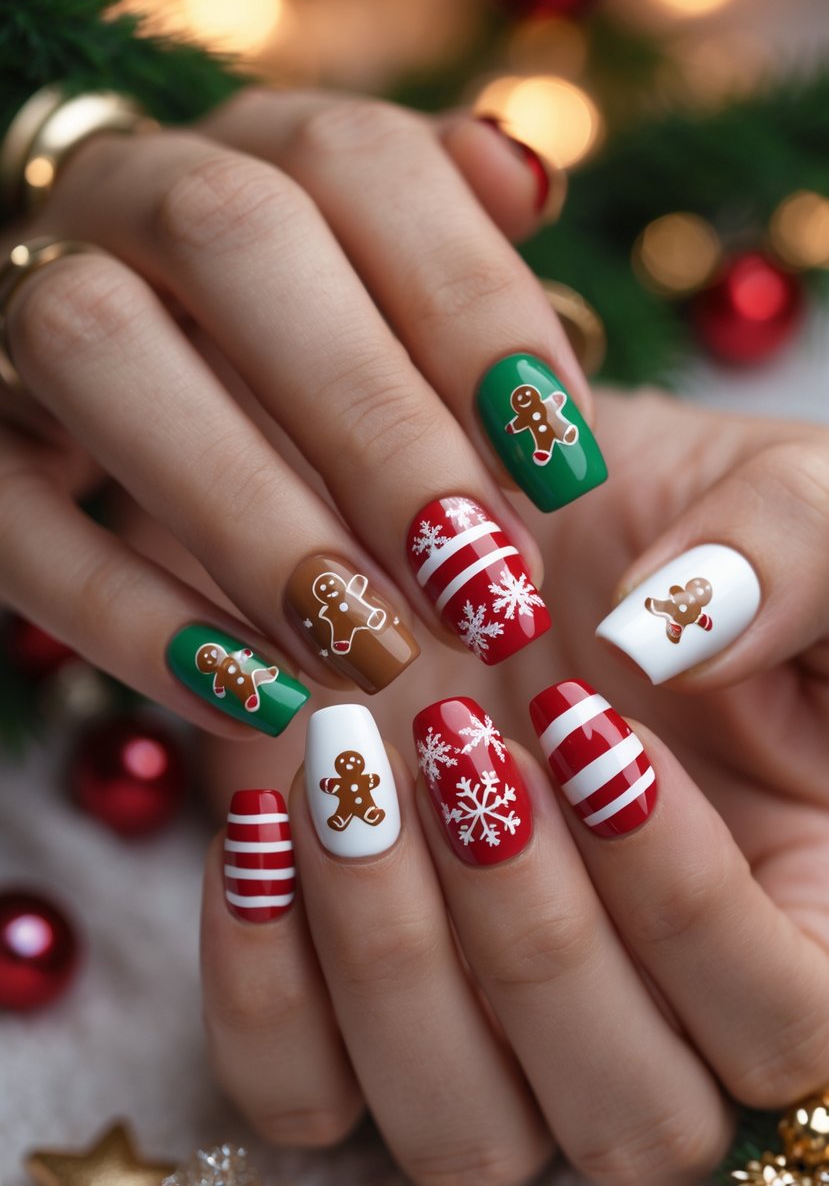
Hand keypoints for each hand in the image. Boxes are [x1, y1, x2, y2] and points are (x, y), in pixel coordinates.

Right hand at [0, 87, 583, 732]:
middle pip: (234, 236)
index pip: (362, 163)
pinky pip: (16, 518)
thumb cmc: (309, 358)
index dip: (475, 309)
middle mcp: (132, 195)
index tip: (567, 469)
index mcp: (258, 151)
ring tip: (372, 651)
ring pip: (98, 351)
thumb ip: (459, 255)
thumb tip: (527, 187)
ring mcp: (24, 306)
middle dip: (372, 421)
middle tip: (478, 582)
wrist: (132, 383)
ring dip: (250, 515)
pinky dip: (133, 619)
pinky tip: (261, 701)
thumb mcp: (398, 303)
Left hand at [199, 391, 828, 1184]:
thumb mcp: (775, 499)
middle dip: (532, 933)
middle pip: (626, 1116)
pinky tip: (268, 821)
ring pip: (463, 1132)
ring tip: (350, 765)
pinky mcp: (349, 1000)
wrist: (499, 527)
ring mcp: (491, 1022)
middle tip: (460, 736)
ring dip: (394, 963)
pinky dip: (265, 987)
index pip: (781, 1024)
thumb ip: (786, 559)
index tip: (590, 726)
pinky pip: (301, 1091)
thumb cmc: (668, 526)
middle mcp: (645, 1005)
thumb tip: (675, 638)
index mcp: (790, 913)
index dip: (692, 905)